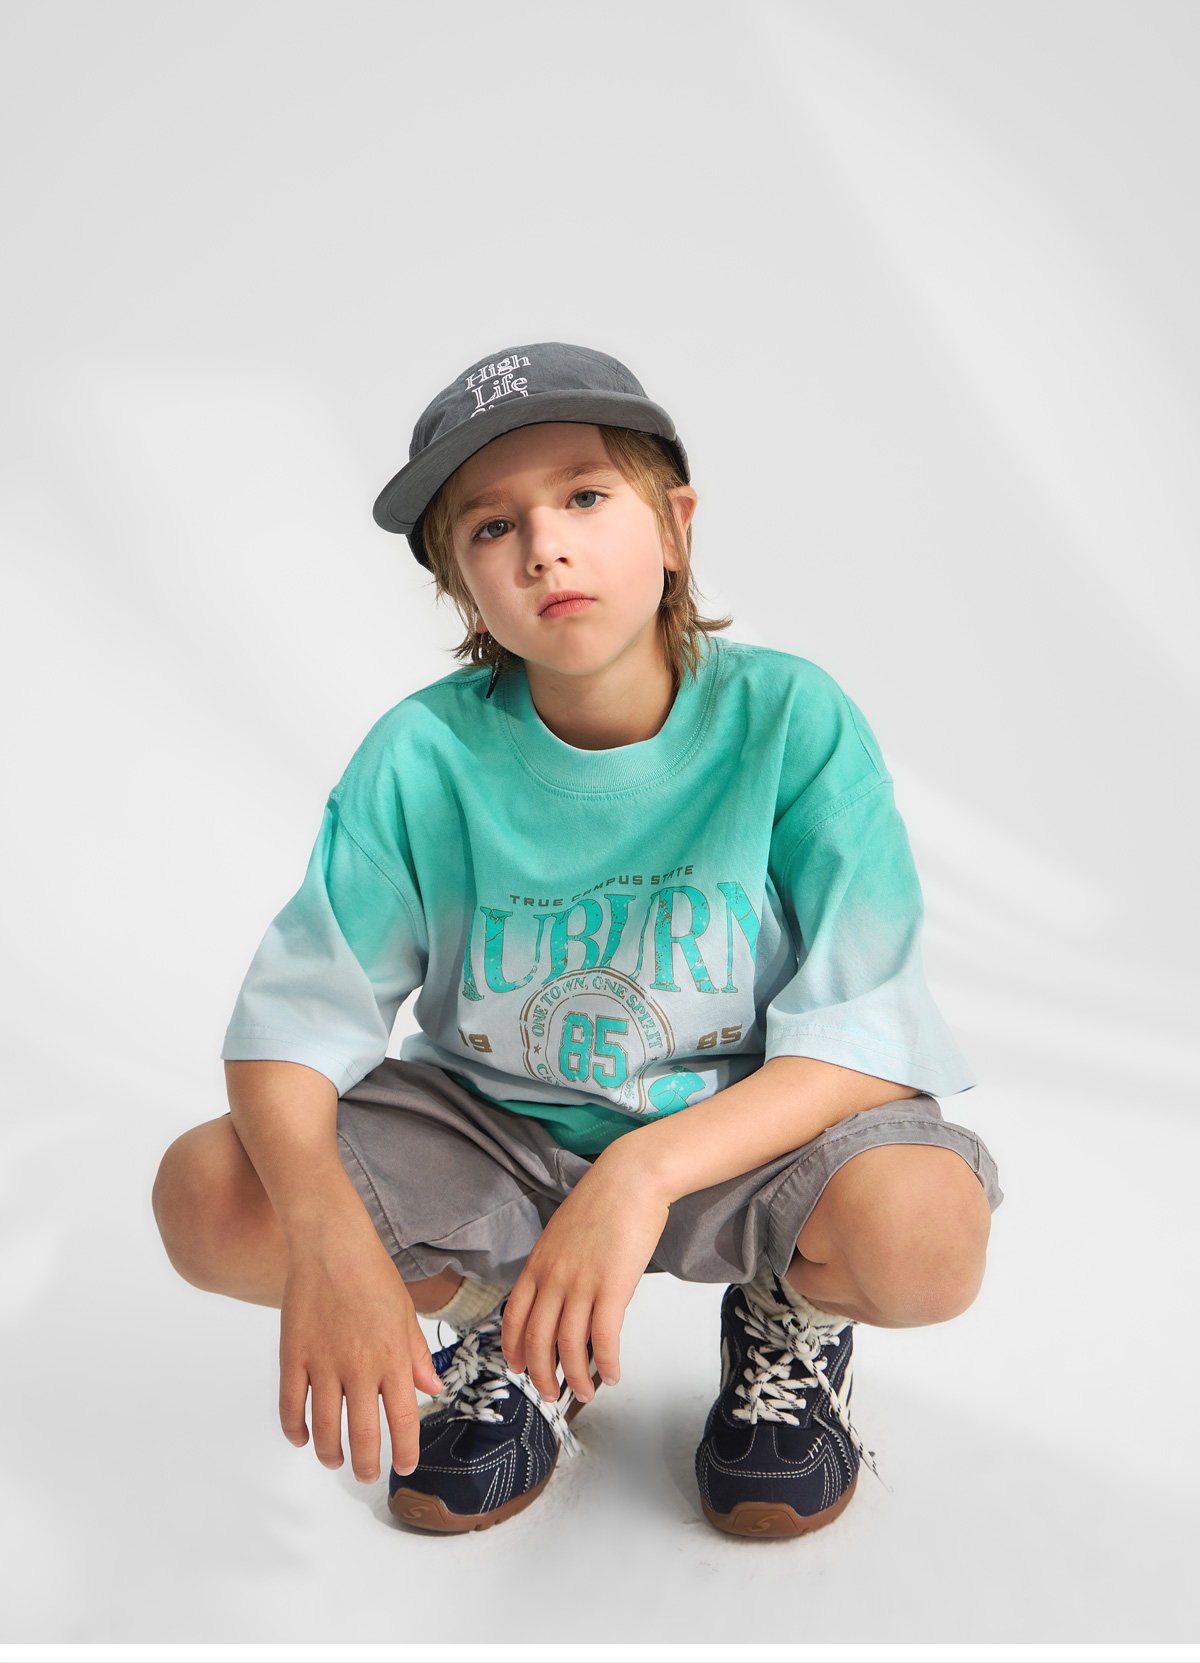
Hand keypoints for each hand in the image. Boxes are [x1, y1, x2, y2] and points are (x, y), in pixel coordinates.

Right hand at [278, 1201, 443, 1481]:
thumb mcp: (405, 1313)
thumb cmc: (372, 1274)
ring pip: (326, 1429)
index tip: (404, 1467)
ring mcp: (324, 1363)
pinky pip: (292, 1406)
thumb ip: (417, 1355)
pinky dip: (296, 1430)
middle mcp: (360, 1366)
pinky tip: (302, 1439)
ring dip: (331, 1454)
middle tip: (367, 1475)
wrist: (332, 1244)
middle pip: (363, 1435)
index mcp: (393, 1357)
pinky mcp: (294, 1356)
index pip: (402, 1420)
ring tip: (336, 1461)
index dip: (404, 1451)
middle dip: (367, 1464)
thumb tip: (432, 1389)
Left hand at [501, 1153, 668, 1404]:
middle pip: (537, 1340)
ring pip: (568, 1346)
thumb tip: (560, 1295)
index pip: (514, 1316)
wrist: (630, 1179)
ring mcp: (581, 1284)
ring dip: (574, 1377)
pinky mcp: (613, 1288)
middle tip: (548, 1393)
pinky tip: (612, 1375)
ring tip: (582, 1393)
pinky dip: (605, 1364)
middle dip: (539, 1374)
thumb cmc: (603, 1201)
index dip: (513, 1348)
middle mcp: (554, 1278)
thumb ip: (556, 1265)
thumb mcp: (563, 1233)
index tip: (516, 1367)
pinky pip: (603, 1339)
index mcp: (538, 1264)